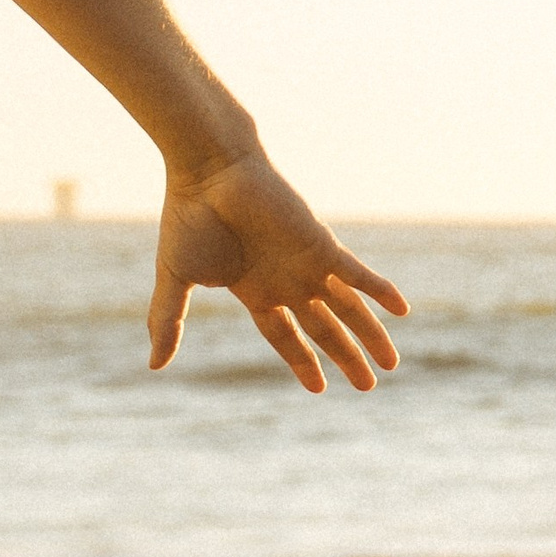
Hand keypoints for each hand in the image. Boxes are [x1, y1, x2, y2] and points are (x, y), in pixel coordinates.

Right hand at [151, 151, 409, 392]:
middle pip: (324, 329)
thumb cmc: (188, 216)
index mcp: (255, 290)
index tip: (319, 387)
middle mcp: (287, 280)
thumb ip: (168, 321)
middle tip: (367, 386)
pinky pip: (358, 273)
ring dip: (370, 335)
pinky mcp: (321, 245)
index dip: (302, 361)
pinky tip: (402, 310)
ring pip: (347, 309)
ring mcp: (307, 264)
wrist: (207, 169)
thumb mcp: (176, 279)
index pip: (285, 335)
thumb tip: (153, 366)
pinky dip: (380, 290)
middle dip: (346, 357)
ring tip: (391, 364)